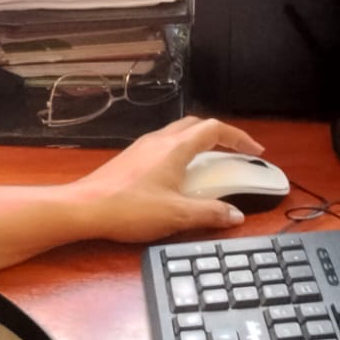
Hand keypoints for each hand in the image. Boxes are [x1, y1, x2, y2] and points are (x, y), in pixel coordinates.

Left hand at [68, 114, 266, 244]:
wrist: (84, 208)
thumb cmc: (128, 208)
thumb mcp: (177, 215)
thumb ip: (211, 213)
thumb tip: (235, 214)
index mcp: (175, 148)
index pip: (215, 130)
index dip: (239, 137)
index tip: (255, 151)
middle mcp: (158, 141)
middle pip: (197, 125)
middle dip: (221, 136)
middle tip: (236, 154)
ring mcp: (142, 148)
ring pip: (178, 134)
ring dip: (199, 143)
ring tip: (211, 164)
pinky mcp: (131, 159)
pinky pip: (163, 146)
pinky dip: (181, 153)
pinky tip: (180, 176)